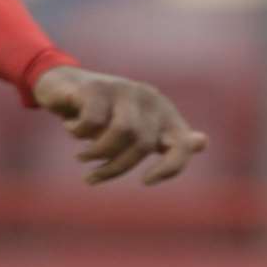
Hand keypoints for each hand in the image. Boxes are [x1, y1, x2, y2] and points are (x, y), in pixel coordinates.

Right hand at [31, 66, 208, 184]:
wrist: (64, 86)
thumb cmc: (105, 115)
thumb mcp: (138, 130)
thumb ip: (167, 139)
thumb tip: (203, 142)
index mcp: (163, 113)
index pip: (180, 145)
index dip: (170, 168)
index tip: (146, 181)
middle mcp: (148, 98)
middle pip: (143, 144)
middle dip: (115, 167)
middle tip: (92, 177)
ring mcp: (123, 89)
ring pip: (121, 132)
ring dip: (96, 152)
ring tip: (81, 157)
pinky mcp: (97, 87)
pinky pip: (92, 121)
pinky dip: (78, 132)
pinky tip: (70, 127)